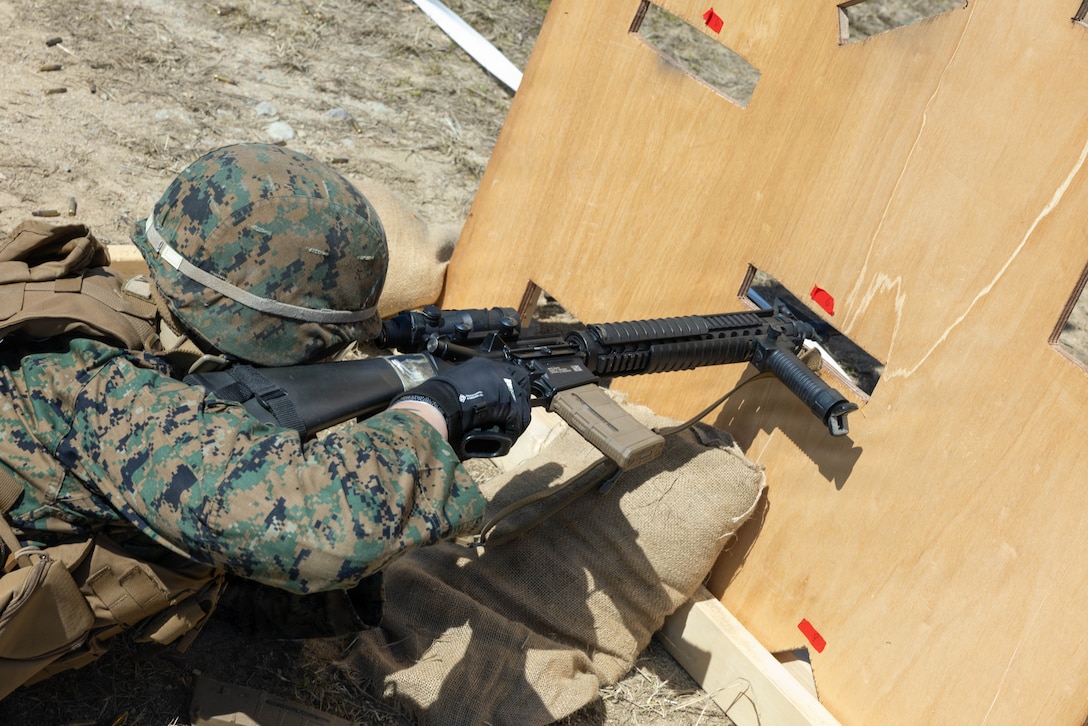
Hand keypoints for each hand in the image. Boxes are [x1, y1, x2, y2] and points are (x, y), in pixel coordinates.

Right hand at [392, 358, 531, 456]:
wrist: (437, 406)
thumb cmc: (437, 398)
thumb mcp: (454, 384)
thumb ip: (467, 388)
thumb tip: (469, 399)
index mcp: (483, 366)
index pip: (508, 372)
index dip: (510, 387)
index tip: (507, 400)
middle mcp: (497, 371)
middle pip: (521, 384)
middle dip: (519, 400)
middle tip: (512, 416)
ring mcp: (505, 386)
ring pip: (521, 405)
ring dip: (516, 419)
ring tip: (507, 432)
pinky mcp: (509, 404)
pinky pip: (518, 420)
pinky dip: (512, 431)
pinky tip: (505, 438)